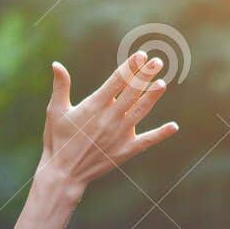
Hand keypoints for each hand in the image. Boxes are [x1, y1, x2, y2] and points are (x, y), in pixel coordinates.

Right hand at [39, 53, 177, 199]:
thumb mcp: (55, 111)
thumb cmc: (58, 139)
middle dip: (145, 75)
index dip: (130, 67)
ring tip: (162, 83)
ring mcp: (120, 134)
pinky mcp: (125, 151)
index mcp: (94, 106)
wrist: (64, 172)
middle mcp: (110, 118)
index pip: (117, 81)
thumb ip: (60, 87)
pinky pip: (147, 141)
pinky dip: (161, 134)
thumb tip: (56, 64)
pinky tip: (173, 127)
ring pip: (141, 111)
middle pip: (132, 92)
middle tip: (157, 62)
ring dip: (152, 96)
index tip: (141, 55)